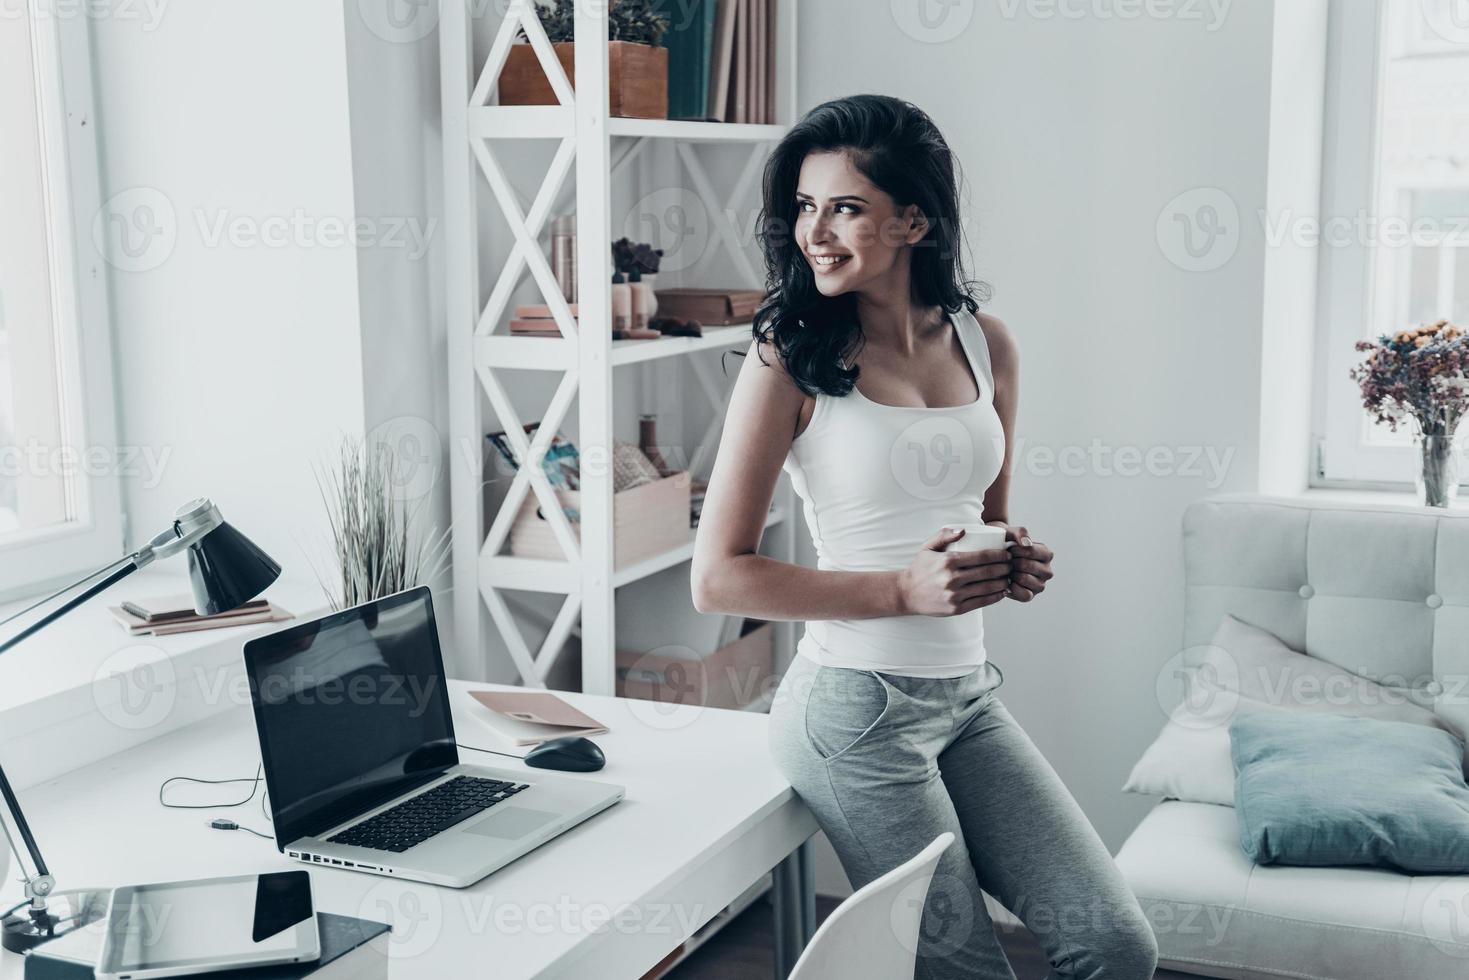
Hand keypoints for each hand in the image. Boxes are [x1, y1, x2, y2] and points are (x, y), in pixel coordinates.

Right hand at [897, 527, 1012, 616]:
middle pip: (988, 572)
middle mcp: (953, 579)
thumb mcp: (928, 547)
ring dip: (1003, 582)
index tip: (1007, 554)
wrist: (906, 593)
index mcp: (948, 561)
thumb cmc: (920, 568)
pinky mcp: (956, 609)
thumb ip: (944, 534)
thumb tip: (964, 530)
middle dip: (1005, 567)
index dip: (999, 555)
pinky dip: (995, 597)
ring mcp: (955, 595)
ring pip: (988, 588)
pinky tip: (1002, 591)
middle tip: (1011, 565)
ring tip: (1009, 577)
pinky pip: (982, 602)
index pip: (982, 556)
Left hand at [988, 522, 1053, 601]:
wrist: (994, 556)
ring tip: (1006, 570)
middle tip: (1006, 561)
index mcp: (1047, 554)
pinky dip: (1012, 588)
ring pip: (1025, 579)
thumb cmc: (1004, 543)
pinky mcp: (1031, 595)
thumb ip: (1020, 532)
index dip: (1016, 550)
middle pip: (1028, 566)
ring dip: (1012, 574)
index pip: (1031, 552)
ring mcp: (1040, 584)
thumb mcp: (1010, 532)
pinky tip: (1006, 581)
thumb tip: (1026, 543)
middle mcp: (1047, 570)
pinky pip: (1024, 595)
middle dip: (1012, 562)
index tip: (1009, 549)